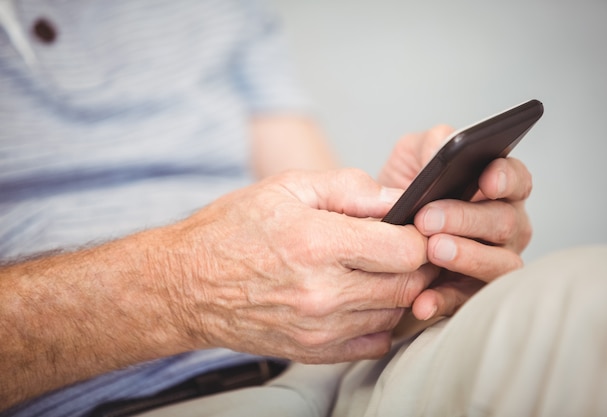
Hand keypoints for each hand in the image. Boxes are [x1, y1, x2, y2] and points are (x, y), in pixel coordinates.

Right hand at [160, 169, 437, 362]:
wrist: (185, 284)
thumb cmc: (231, 230)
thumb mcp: (286, 187)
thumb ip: (348, 187)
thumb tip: (395, 198)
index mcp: (317, 243)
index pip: (406, 250)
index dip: (420, 236)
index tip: (414, 228)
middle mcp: (322, 291)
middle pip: (408, 285)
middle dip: (416, 264)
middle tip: (402, 247)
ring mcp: (318, 327)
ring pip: (394, 314)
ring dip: (397, 291)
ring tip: (378, 270)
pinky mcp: (312, 350)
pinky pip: (372, 343)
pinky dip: (378, 321)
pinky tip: (361, 299)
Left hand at [379, 127, 532, 319]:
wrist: (378, 231)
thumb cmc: (404, 188)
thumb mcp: (414, 156)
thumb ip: (433, 144)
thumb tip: (446, 147)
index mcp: (497, 190)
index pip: (517, 180)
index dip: (506, 179)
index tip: (487, 180)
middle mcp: (505, 227)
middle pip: (505, 223)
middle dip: (467, 219)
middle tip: (428, 218)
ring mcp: (491, 263)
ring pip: (499, 265)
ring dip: (468, 258)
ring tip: (434, 251)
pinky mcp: (467, 294)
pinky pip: (464, 302)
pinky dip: (444, 302)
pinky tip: (422, 302)